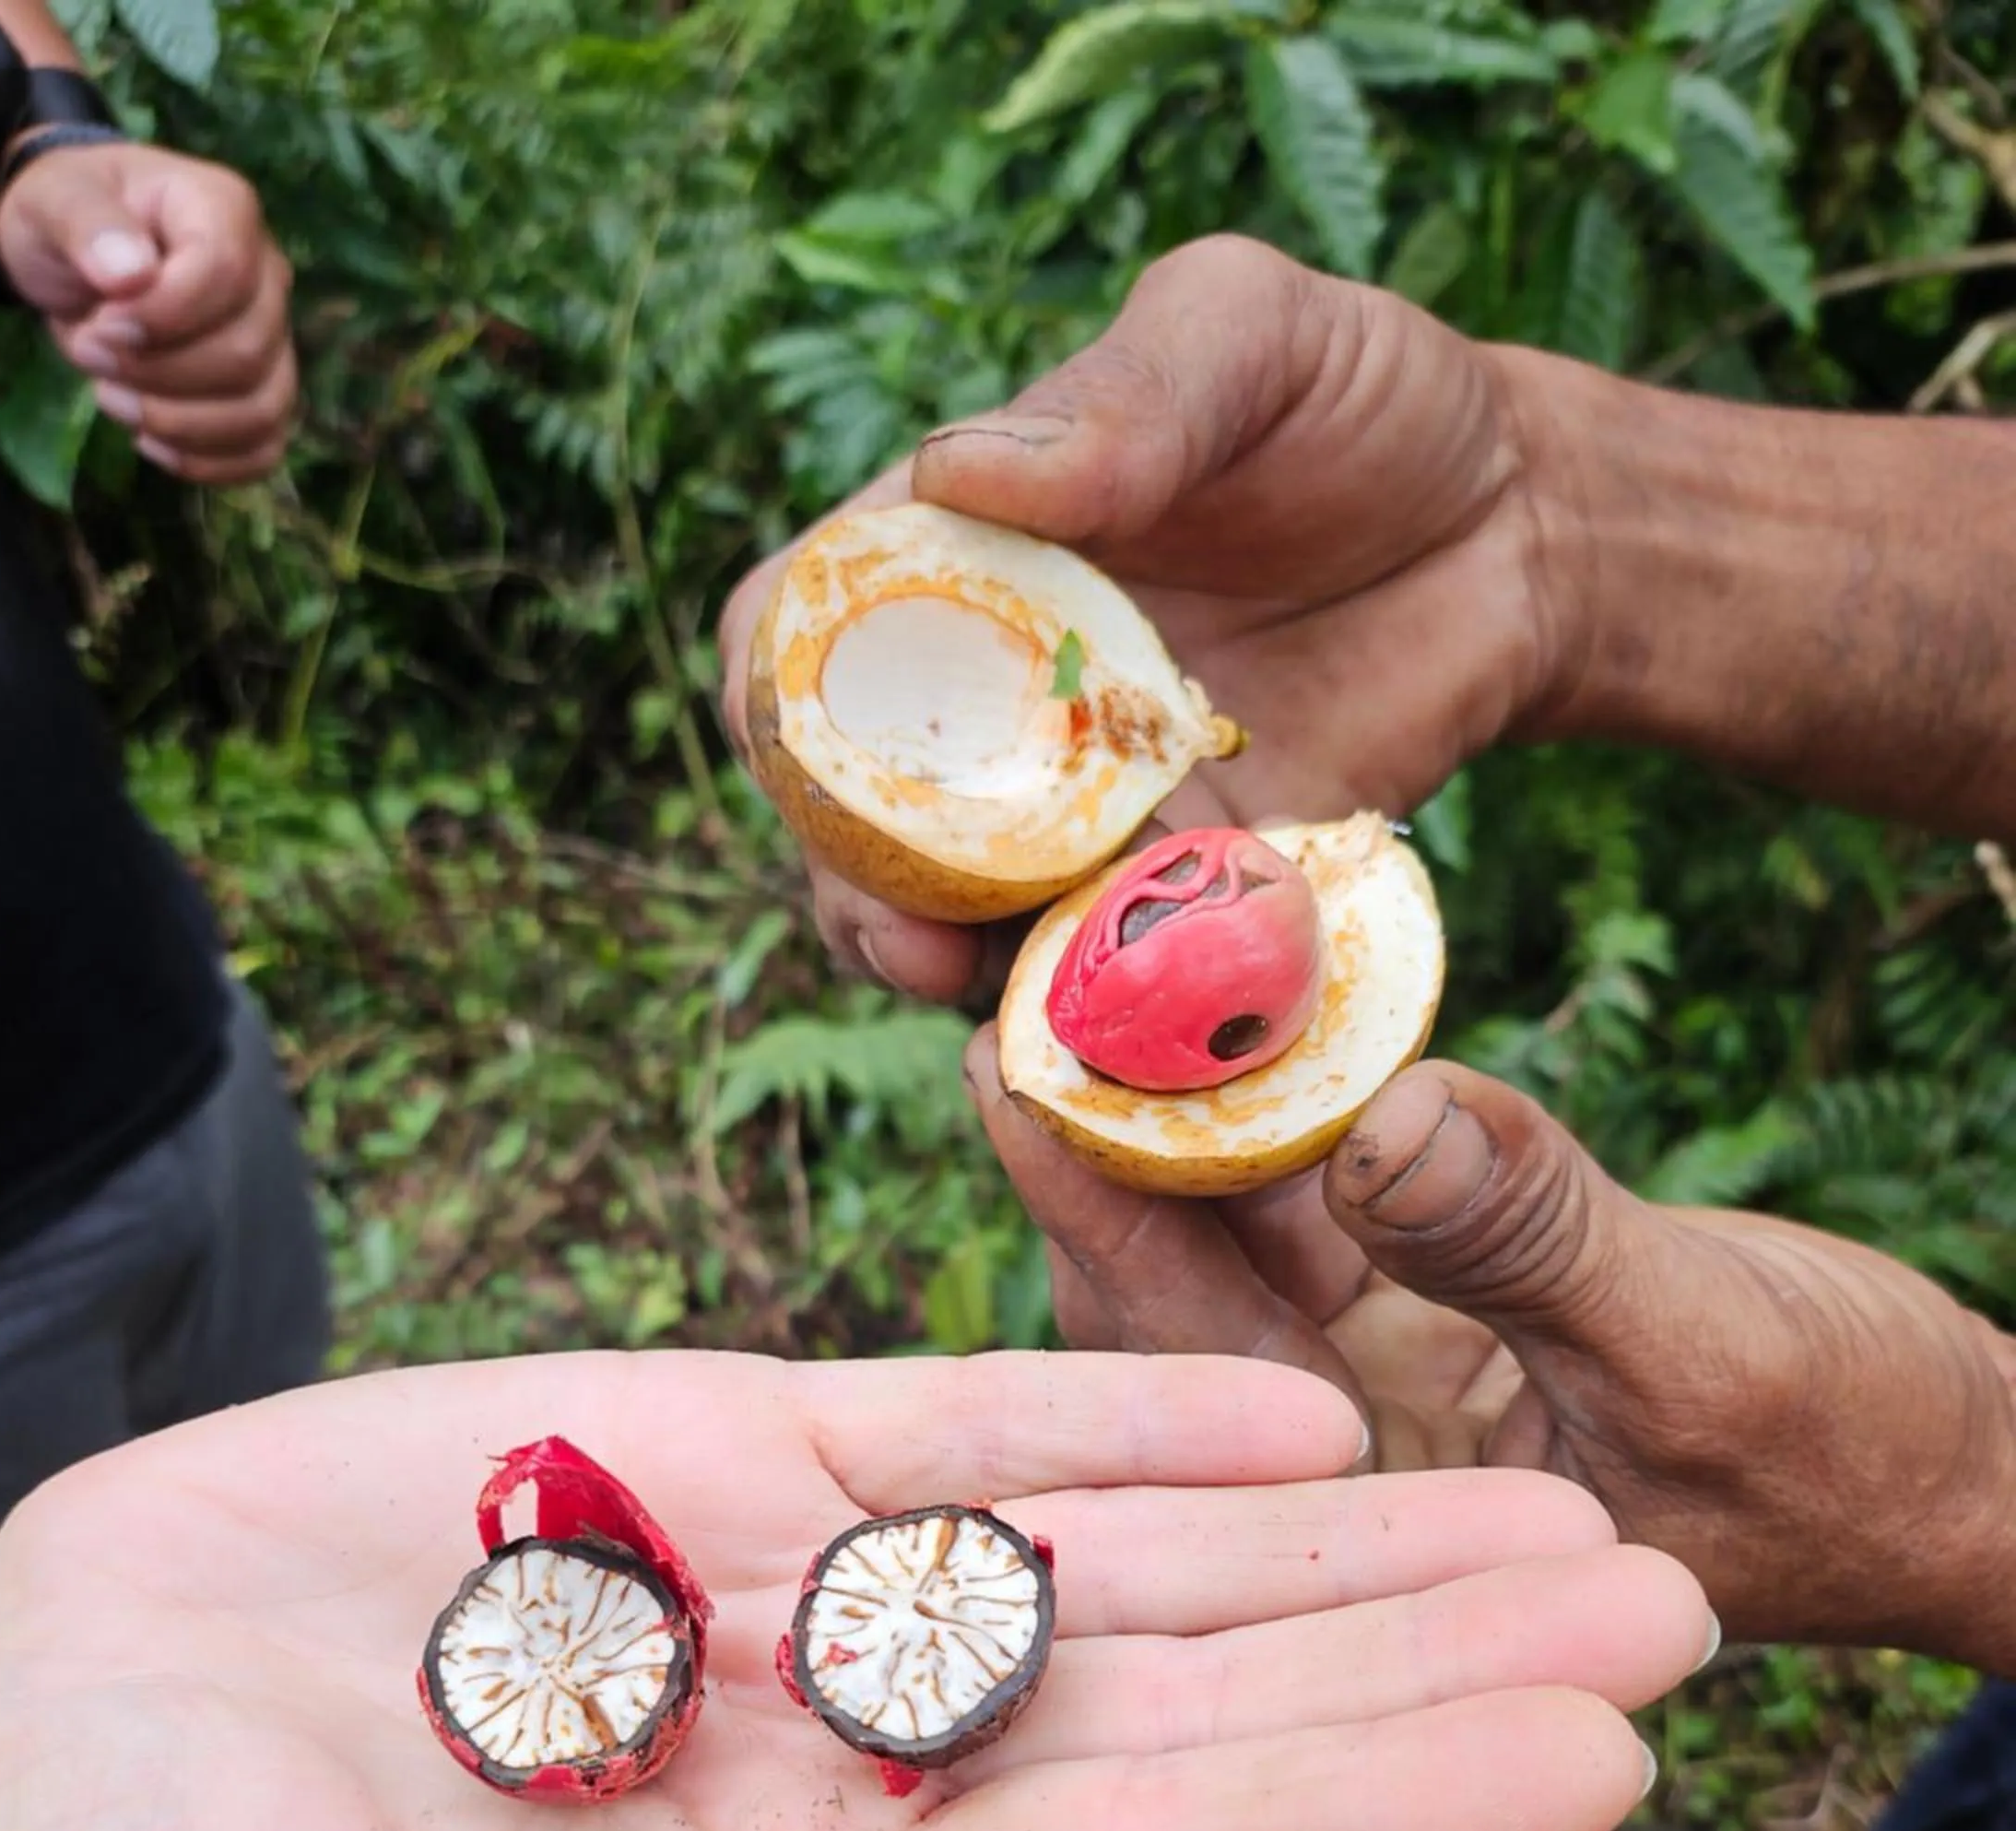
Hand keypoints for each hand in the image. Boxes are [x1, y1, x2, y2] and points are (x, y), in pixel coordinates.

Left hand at [0, 140, 295, 483]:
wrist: (79, 253)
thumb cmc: (72, 215)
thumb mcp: (54, 197)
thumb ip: (86, 223)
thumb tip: (130, 275)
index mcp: (225, 210)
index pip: (226, 274)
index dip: (164, 317)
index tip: (98, 327)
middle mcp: (267, 277)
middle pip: (246, 353)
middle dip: (159, 373)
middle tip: (88, 355)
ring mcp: (274, 340)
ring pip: (262, 409)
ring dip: (181, 424)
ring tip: (111, 401)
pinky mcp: (262, 392)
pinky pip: (263, 448)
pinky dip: (208, 460)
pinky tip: (150, 442)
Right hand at [719, 235, 1577, 1006]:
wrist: (1512, 535)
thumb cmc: (1359, 404)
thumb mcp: (1251, 337)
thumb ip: (1131, 396)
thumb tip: (964, 471)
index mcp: (948, 560)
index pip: (794, 645)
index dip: (776, 715)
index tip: (808, 770)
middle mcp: (987, 705)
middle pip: (855, 823)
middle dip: (859, 893)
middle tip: (909, 940)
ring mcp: (1080, 815)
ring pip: (963, 925)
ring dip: (962, 979)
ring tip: (1003, 1015)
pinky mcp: (1181, 893)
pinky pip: (1113, 974)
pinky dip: (1105, 1013)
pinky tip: (1131, 1035)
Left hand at [972, 1037, 2015, 1670]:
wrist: (1961, 1469)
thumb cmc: (1864, 1449)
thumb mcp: (1704, 1342)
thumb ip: (1533, 1242)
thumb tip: (1377, 1112)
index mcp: (1374, 1541)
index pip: (1186, 1374)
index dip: (1096, 1215)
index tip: (1002, 1067)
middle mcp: (1341, 1475)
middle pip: (1162, 1303)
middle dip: (1094, 1143)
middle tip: (1003, 973)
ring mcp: (1377, 1392)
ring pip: (1228, 1239)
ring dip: (1171, 1102)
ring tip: (1087, 944)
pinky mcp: (1424, 1314)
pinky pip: (1317, 1201)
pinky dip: (1279, 1102)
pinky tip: (1223, 985)